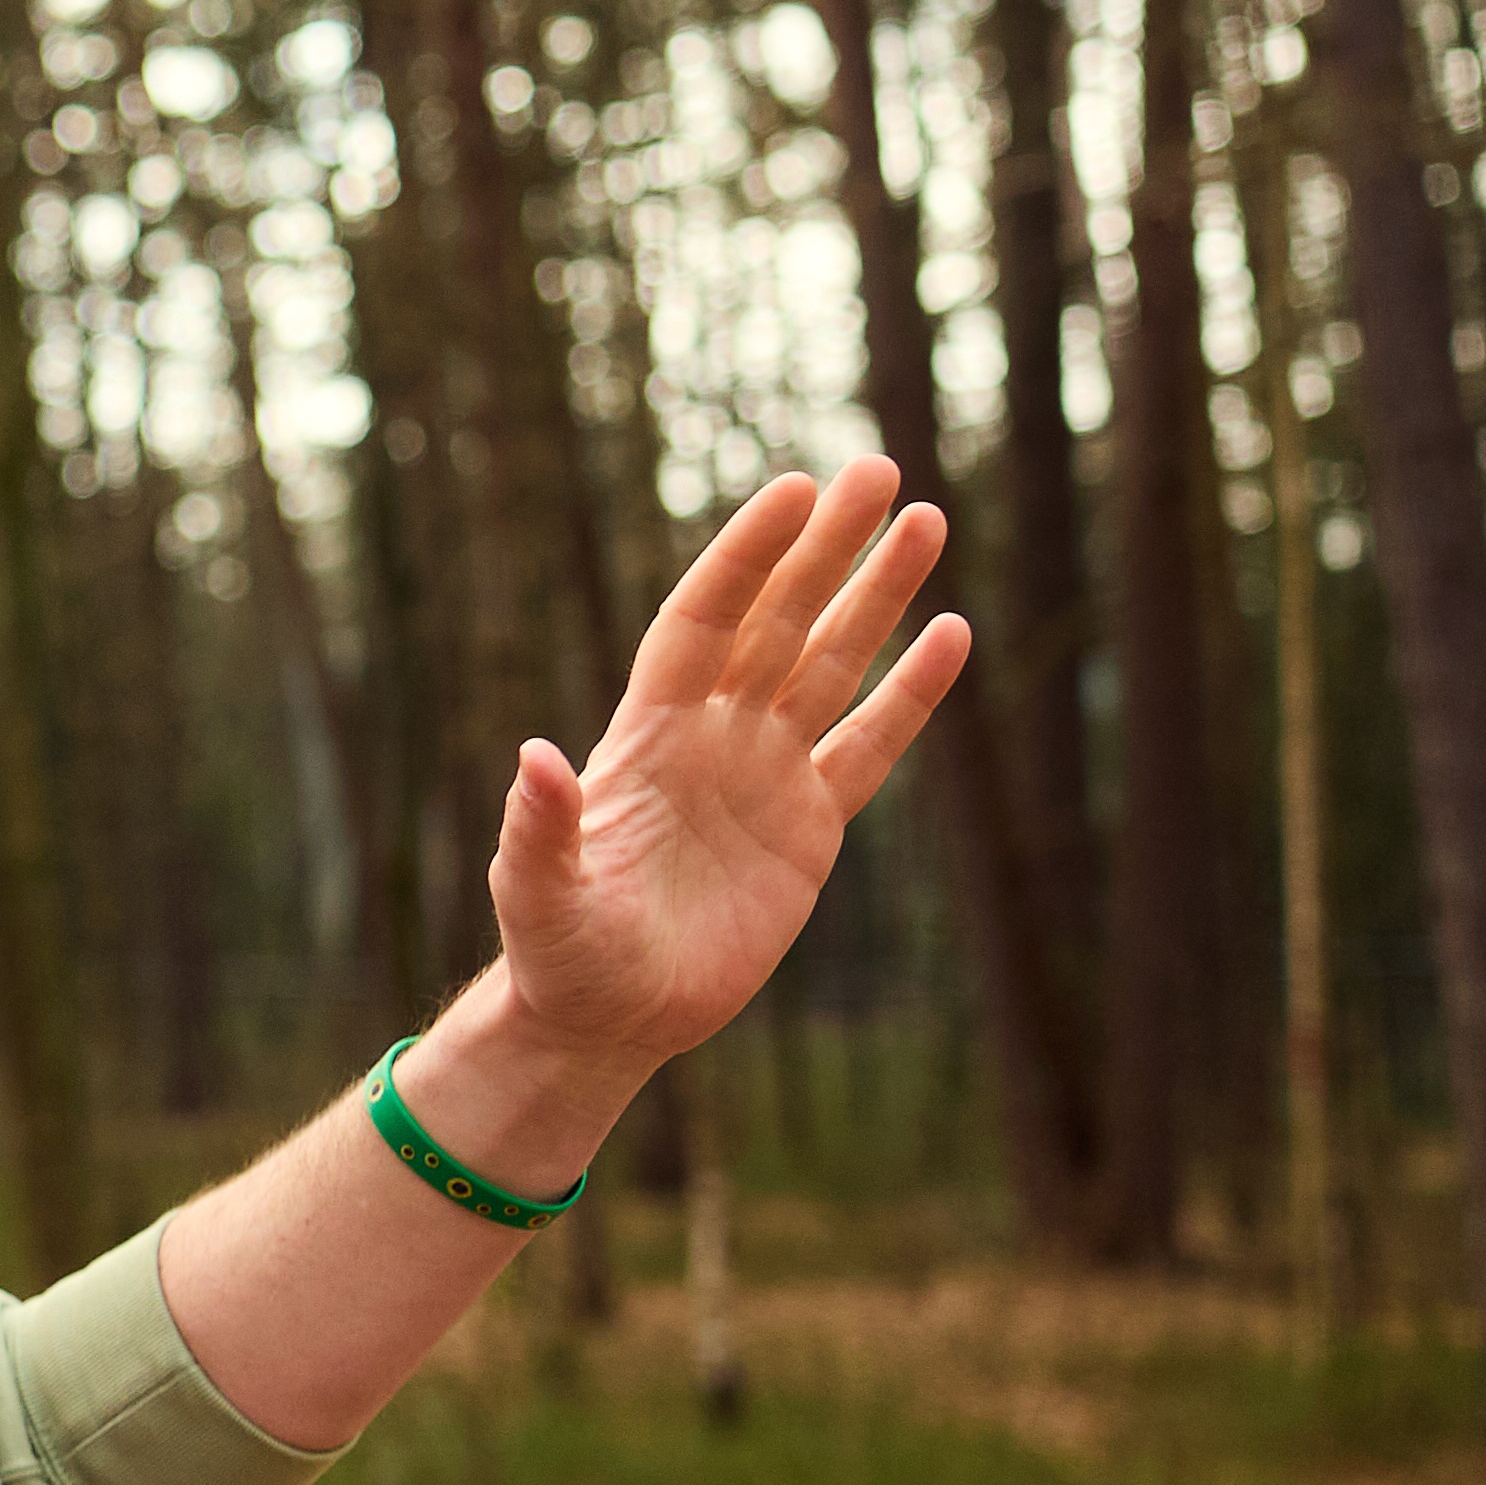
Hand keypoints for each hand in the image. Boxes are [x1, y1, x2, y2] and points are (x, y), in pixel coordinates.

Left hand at [487, 456, 968, 1076]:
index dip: (747, 558)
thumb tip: (535, 760)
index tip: (795, 491)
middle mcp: (712, 737)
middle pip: (777, 620)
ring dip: (876, 596)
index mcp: (648, 736)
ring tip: (925, 519)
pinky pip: (868, 746)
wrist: (606, 1014)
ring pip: (830, 663)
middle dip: (825, 548)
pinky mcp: (808, 826)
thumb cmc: (557, 954)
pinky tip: (950, 633)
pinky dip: (910, 694)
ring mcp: (764, 775)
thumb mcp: (538, 896)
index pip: (705, 621)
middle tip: (876, 471)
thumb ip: (539, 830)